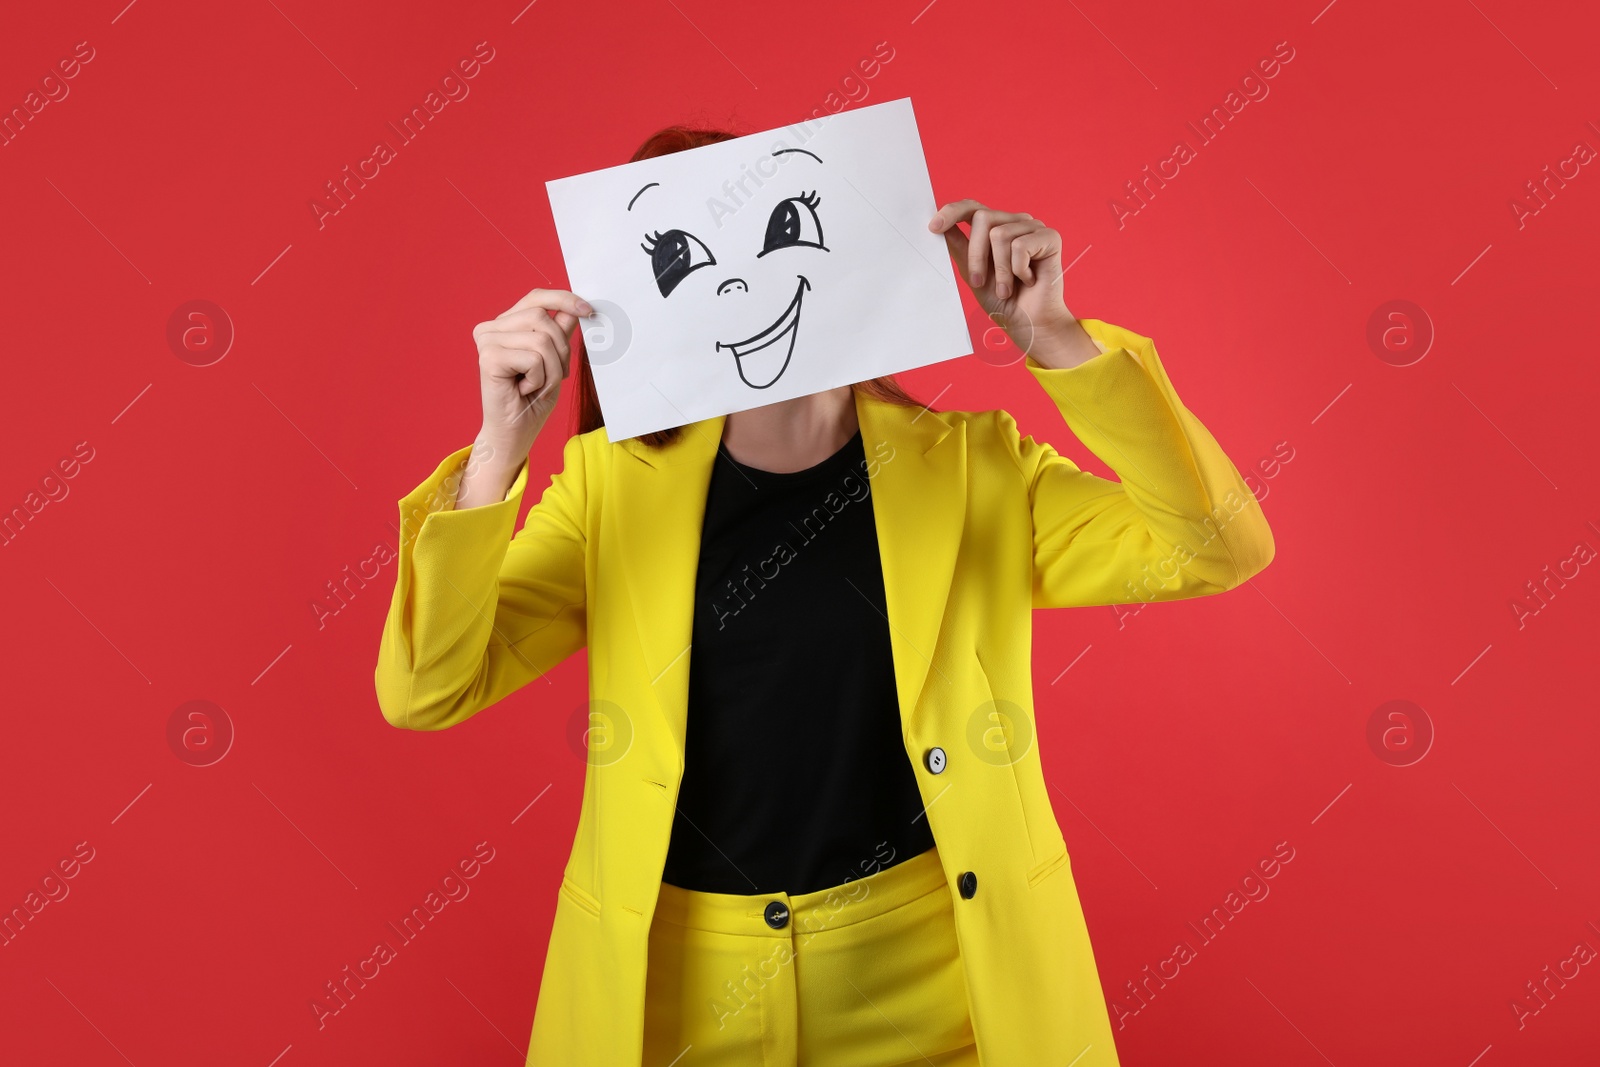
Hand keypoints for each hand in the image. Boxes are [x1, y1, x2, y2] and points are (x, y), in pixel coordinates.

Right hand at [471, 287, 591, 460]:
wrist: (514, 434)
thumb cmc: (531, 400)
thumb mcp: (554, 361)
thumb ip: (560, 332)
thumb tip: (577, 307)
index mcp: (506, 324)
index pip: (536, 297)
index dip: (564, 299)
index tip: (589, 310)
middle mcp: (491, 328)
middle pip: (542, 317)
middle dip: (561, 349)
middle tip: (553, 376)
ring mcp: (487, 341)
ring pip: (541, 339)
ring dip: (552, 369)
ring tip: (537, 385)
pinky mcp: (488, 357)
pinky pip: (534, 358)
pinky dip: (540, 379)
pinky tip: (524, 390)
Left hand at [928, 200, 1086, 359]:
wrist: (1029, 323)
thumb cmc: (1004, 301)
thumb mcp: (973, 273)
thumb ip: (960, 249)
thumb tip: (941, 228)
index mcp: (995, 228)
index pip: (972, 207)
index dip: (952, 212)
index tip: (933, 227)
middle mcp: (1014, 222)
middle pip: (982, 219)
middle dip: (976, 255)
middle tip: (980, 283)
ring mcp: (1033, 228)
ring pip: (1000, 234)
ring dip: (1000, 271)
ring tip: (1007, 288)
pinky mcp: (1049, 237)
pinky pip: (1021, 246)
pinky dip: (1018, 270)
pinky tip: (1028, 280)